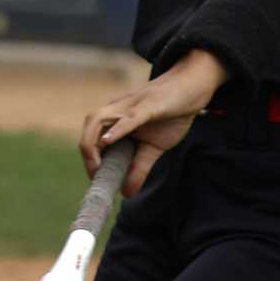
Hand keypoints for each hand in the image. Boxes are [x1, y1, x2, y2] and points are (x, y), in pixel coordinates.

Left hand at [78, 49, 227, 195]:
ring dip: (93, 143)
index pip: (91, 137)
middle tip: (96, 177)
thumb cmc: (171, 114)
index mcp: (115, 119)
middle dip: (87, 154)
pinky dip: (117, 129)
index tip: (97, 180)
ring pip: (99, 120)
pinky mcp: (148, 105)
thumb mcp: (155, 146)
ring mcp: (130, 105)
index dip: (89, 159)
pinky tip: (108, 140)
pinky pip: (129, 117)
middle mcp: (116, 110)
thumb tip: (127, 193)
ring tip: (96, 166)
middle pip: (89, 127)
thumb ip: (139, 168)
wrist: (193, 87)